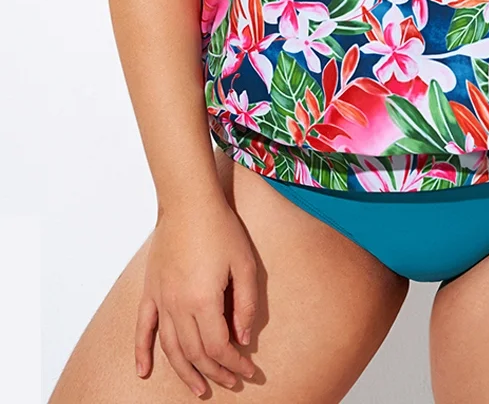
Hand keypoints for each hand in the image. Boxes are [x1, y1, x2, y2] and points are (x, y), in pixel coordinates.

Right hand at [134, 197, 258, 395]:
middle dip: (216, 372)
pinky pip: (143, 328)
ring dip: (185, 372)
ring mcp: (161, 299)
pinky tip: (143, 372)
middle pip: (195, 353)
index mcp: (203, 300)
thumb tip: (243, 338)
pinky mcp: (150, 291)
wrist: (189, 202)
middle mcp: (178, 305)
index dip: (234, 364)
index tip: (248, 370)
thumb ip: (246, 304)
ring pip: (170, 348)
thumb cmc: (220, 228)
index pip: (219, 347)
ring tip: (200, 389)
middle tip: (232, 382)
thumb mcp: (245, 264)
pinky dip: (142, 352)